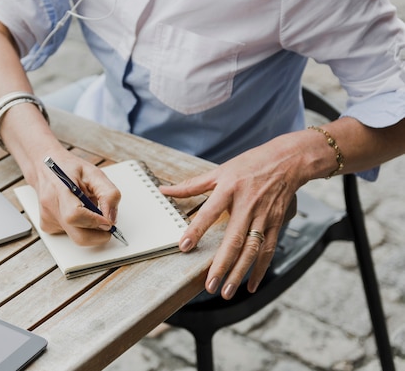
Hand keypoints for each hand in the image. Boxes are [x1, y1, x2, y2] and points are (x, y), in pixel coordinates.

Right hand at [33, 150, 121, 245]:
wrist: (44, 168)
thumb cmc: (68, 169)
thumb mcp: (94, 173)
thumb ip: (108, 194)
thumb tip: (112, 218)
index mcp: (60, 189)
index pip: (75, 215)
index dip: (95, 222)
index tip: (107, 221)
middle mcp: (51, 207)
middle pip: (79, 236)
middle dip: (99, 235)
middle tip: (107, 224)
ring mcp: (48, 219)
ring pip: (77, 236)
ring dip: (90, 228)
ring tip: (88, 209)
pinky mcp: (48, 227)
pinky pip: (71, 233)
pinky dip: (80, 226)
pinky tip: (77, 211)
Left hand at [160, 139, 303, 299]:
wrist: (288, 161)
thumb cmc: (250, 164)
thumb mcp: (219, 171)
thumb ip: (191, 185)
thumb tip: (164, 190)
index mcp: (229, 189)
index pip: (209, 212)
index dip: (196, 230)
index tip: (184, 247)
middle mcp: (247, 205)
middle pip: (234, 239)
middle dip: (221, 265)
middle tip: (210, 285)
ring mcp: (263, 216)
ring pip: (251, 249)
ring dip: (239, 273)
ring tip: (227, 291)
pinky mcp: (275, 224)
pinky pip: (267, 250)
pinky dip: (260, 269)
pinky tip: (251, 286)